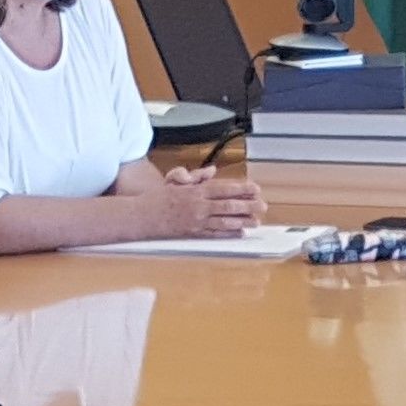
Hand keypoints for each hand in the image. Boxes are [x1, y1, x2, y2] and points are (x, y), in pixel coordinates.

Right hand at [146, 175, 264, 238]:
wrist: (142, 216)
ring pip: (224, 221)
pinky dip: (228, 233)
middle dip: (248, 206)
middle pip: (228, 206)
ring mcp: (197, 221)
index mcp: (196, 191)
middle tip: (263, 206)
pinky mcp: (193, 233)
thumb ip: (196, 176)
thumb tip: (212, 171)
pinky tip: (240, 233)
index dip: (242, 190)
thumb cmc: (158, 198)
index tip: (256, 189)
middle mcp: (199, 206)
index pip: (224, 189)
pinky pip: (214, 234)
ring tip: (256, 222)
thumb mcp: (176, 181)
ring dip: (242, 221)